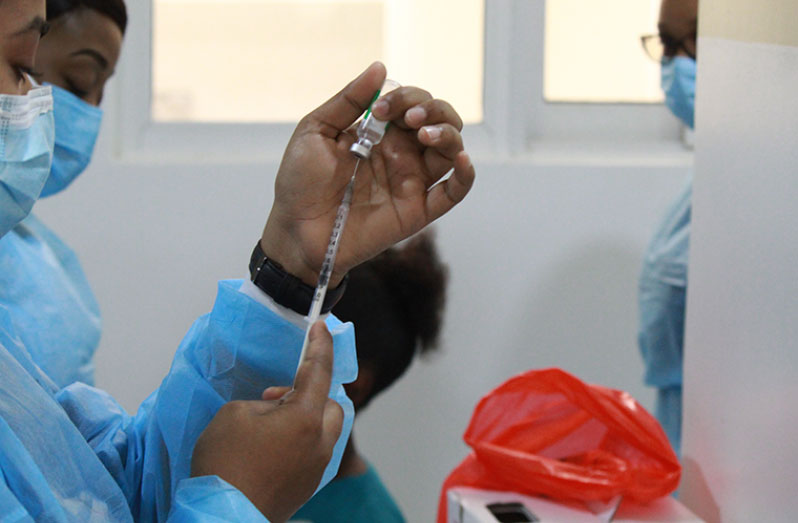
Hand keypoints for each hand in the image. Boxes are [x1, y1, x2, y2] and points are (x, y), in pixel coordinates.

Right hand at [191, 322, 343, 522]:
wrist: (221, 518)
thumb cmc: (225, 465)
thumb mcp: (235, 414)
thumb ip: (264, 404)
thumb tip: (275, 413)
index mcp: (305, 418)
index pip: (320, 370)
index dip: (321, 345)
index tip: (322, 328)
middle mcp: (321, 443)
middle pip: (331, 405)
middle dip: (310, 394)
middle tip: (274, 397)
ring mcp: (317, 468)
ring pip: (325, 431)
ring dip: (306, 419)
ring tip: (271, 424)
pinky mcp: (308, 486)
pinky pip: (314, 452)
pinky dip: (301, 441)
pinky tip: (273, 446)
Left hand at [260, 61, 474, 285]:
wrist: (296, 229)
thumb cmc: (300, 182)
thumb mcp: (316, 131)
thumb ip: (348, 101)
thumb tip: (380, 68)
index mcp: (380, 133)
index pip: (411, 104)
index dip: (405, 98)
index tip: (380, 109)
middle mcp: (401, 154)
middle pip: (439, 121)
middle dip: (431, 109)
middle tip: (408, 117)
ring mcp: (412, 181)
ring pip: (451, 150)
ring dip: (446, 133)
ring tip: (424, 132)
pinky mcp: (418, 210)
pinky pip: (453, 192)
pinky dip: (466, 174)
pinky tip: (462, 159)